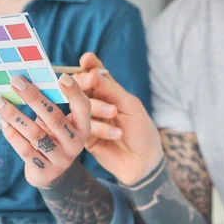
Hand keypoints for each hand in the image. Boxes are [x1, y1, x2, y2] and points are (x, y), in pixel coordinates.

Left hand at [0, 73, 90, 188]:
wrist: (51, 173)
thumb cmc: (53, 137)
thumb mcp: (59, 123)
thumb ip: (50, 106)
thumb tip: (26, 82)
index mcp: (82, 127)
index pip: (83, 108)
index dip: (74, 93)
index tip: (62, 76)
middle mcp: (75, 143)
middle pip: (54, 118)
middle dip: (34, 97)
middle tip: (16, 81)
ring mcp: (60, 159)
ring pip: (35, 134)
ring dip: (15, 116)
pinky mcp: (44, 171)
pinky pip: (25, 150)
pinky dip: (13, 135)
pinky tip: (3, 123)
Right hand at [75, 53, 163, 185]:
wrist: (143, 163)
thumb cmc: (142, 132)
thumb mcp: (130, 107)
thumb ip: (111, 90)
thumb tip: (92, 71)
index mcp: (109, 91)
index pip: (95, 73)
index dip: (89, 65)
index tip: (86, 60)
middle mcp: (96, 102)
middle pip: (81, 87)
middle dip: (85, 82)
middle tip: (92, 81)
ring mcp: (88, 119)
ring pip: (80, 105)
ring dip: (97, 107)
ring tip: (114, 114)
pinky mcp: (84, 136)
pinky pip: (82, 126)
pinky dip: (99, 128)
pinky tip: (115, 134)